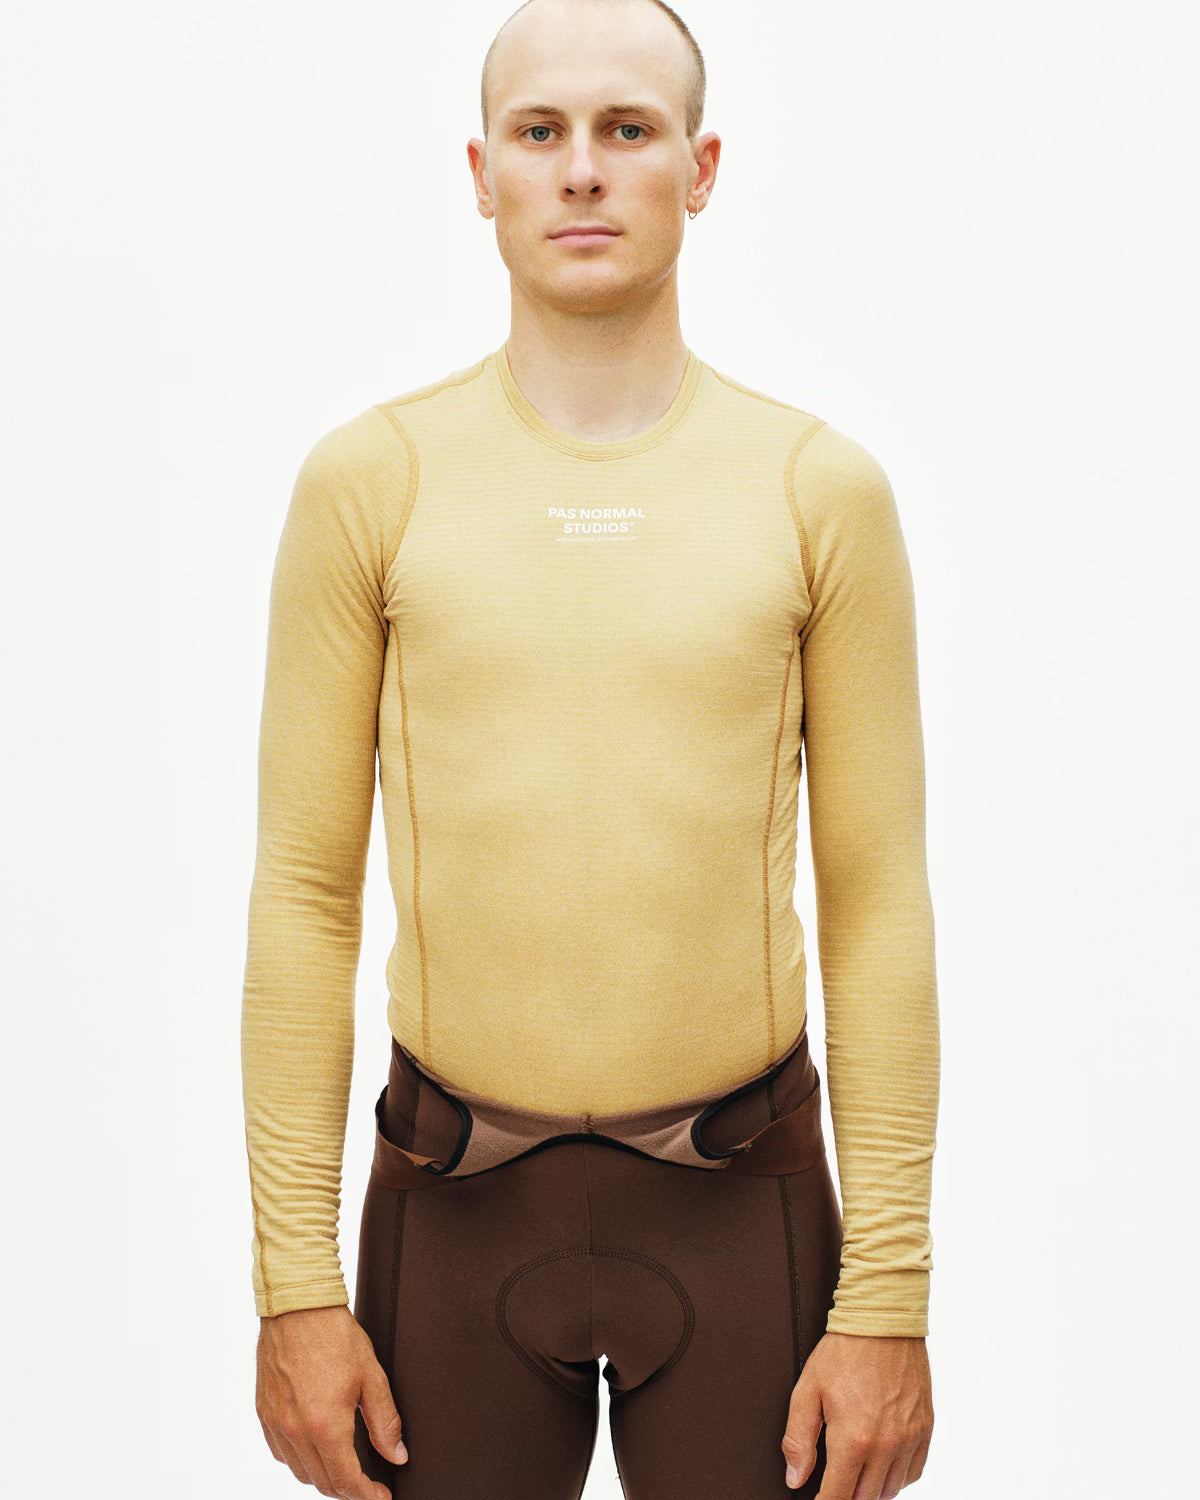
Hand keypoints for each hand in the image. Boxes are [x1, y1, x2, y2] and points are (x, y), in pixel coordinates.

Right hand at [255, 1304, 408, 1497]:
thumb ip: (385, 1421)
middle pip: (322, 1483)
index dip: (367, 1495)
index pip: (346, 1481)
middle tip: (367, 1484)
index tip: (381, 1496)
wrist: (297, 1306)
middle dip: (348, 1490)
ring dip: (323, 1477)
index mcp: (325, 1425)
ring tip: (344, 1466)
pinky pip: (281, 1453)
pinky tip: (315, 1447)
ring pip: (300, 1473)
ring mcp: (276, 1424)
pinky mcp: (264, 1413)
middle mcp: (296, 1431)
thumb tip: (397, 1454)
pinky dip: (299, 1460)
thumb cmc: (335, 1335)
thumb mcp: (371, 1376)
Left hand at [781, 1331, 932, 1498]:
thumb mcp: (807, 1390)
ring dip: (871, 1490)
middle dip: (846, 1497)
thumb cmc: (844, 1350)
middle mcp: (886, 1445)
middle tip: (834, 1484)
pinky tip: (881, 1465)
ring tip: (856, 1475)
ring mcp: (909, 1438)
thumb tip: (795, 1478)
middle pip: (865, 1499)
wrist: (883, 1320)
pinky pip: (913, 1472)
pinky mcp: (925, 1428)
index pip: (838, 1497)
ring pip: (890, 1490)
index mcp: (853, 1439)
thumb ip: (798, 1439)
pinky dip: (897, 1476)